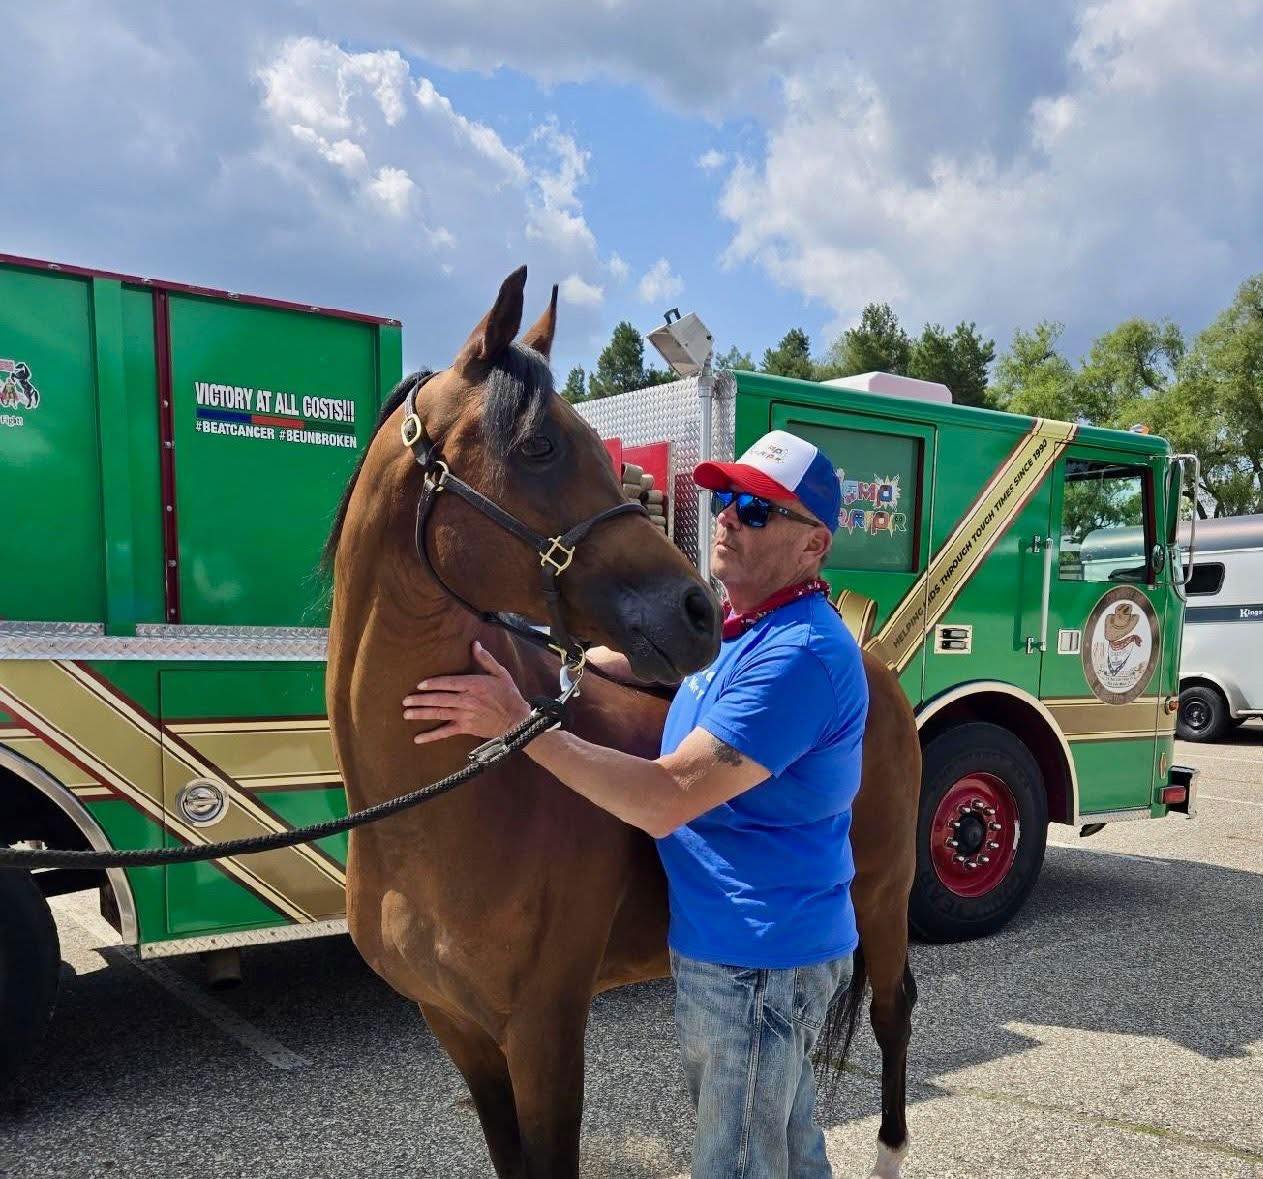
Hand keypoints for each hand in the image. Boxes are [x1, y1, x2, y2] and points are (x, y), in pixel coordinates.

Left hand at [402, 641, 530, 744]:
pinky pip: (446, 732)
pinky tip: (418, 738)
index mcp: (474, 685)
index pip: (449, 683)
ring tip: (407, 714)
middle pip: (439, 699)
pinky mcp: (465, 728)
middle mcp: (467, 700)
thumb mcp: (500, 673)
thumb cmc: (508, 694)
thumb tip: (475, 644)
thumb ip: (485, 659)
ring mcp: (465, 715)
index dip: (433, 684)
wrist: (516, 720)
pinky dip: (431, 736)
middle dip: (421, 700)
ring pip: (439, 713)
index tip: (419, 685)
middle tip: (405, 700)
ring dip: (422, 714)